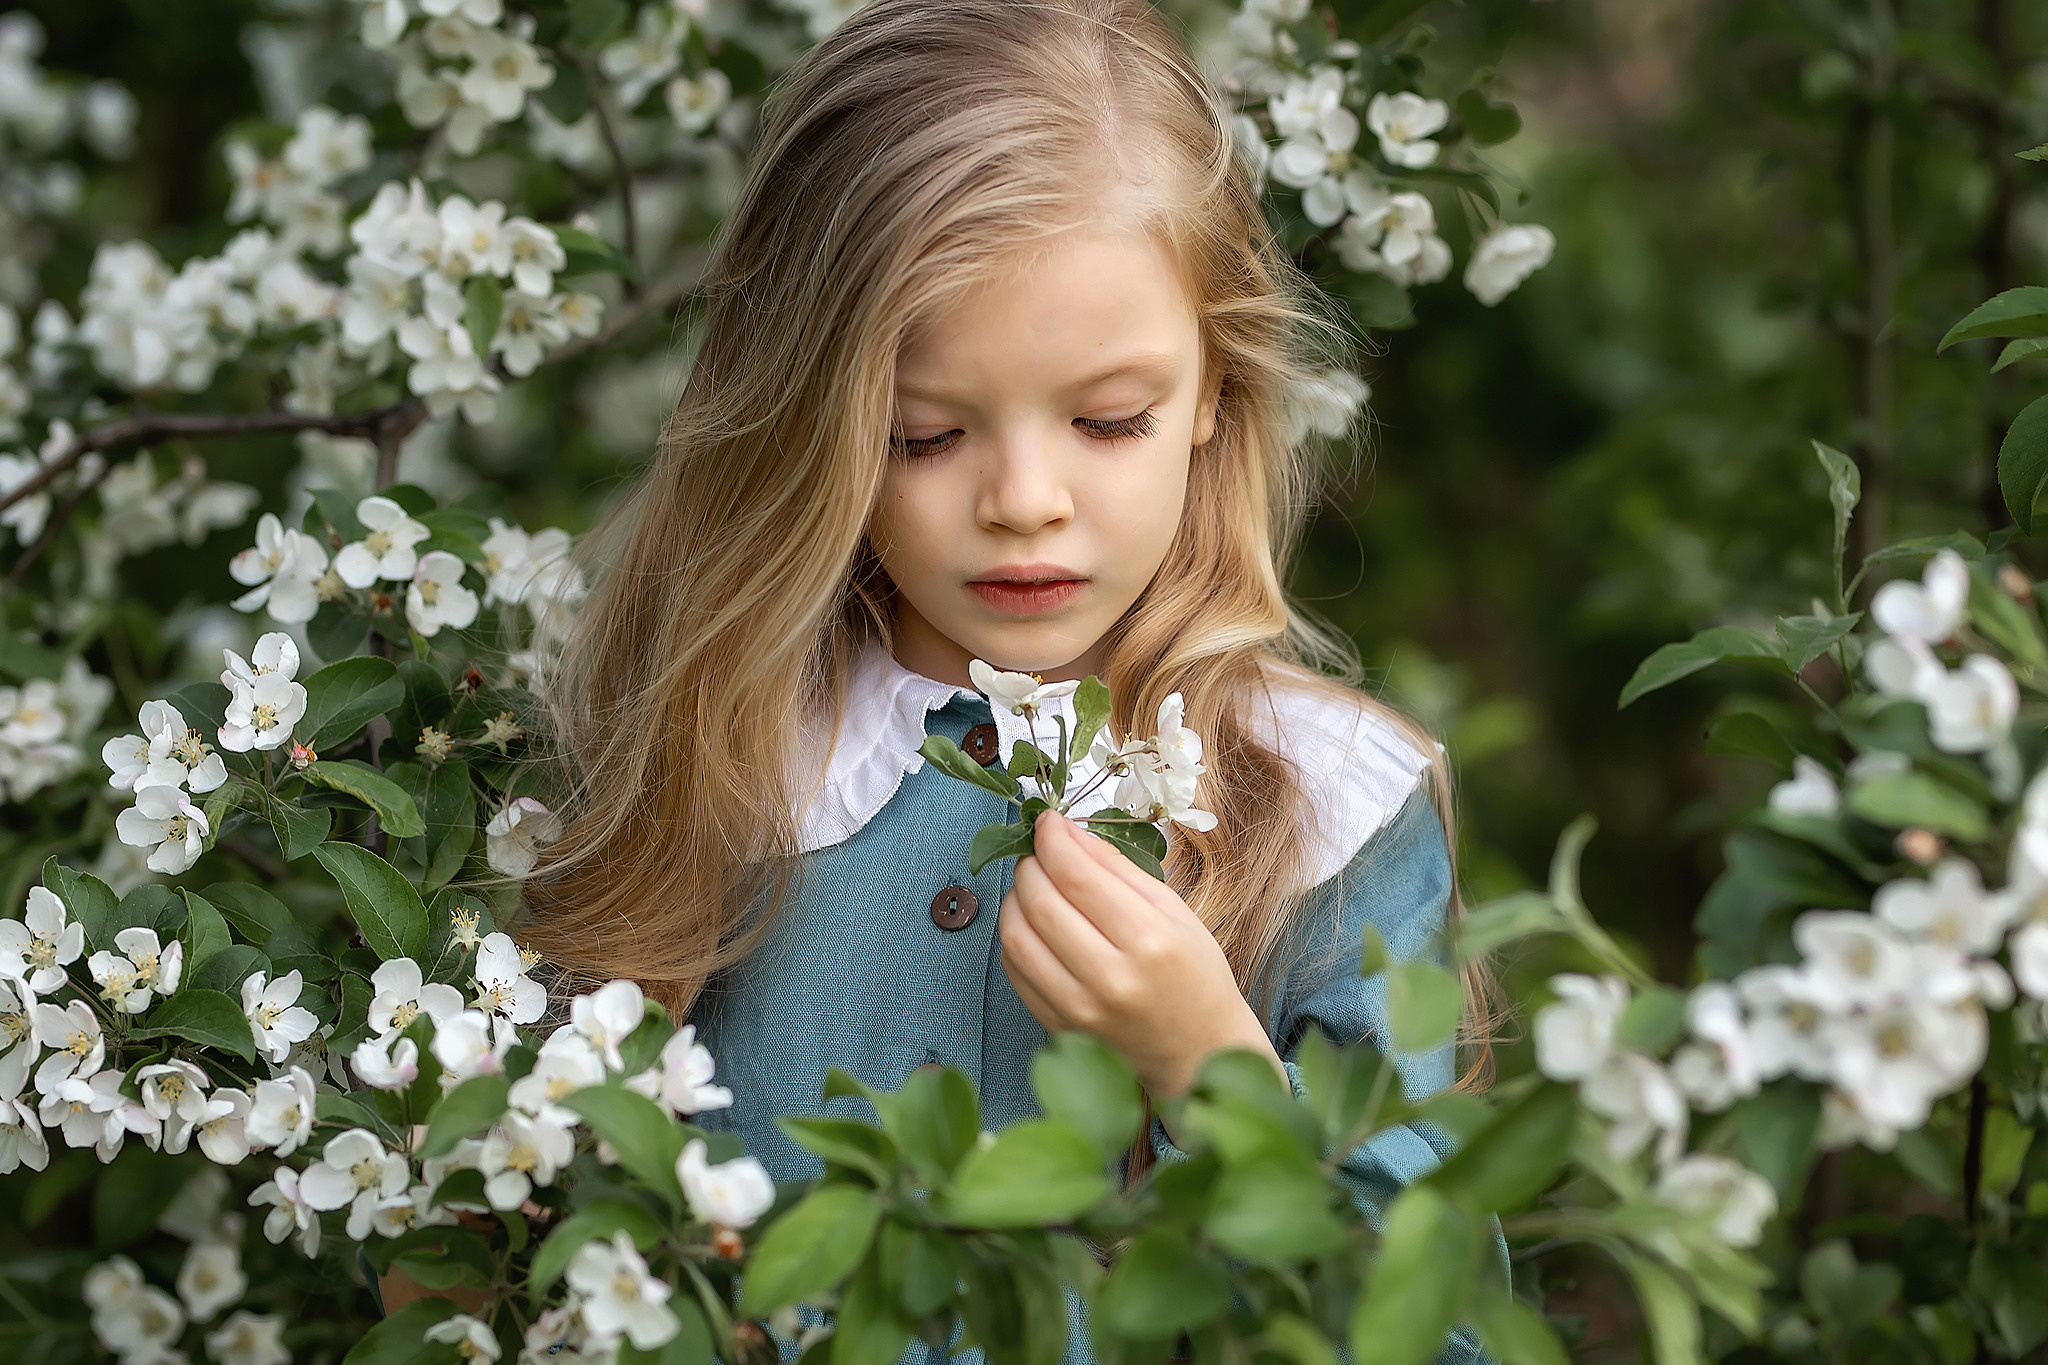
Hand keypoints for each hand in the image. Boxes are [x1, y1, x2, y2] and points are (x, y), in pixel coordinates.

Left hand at [998, 808, 1286, 1104]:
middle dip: (1030, 864)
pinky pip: (1014, 970)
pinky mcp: (1058, 1027)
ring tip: (1033, 886)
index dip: (1052, 840)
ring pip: (1016, 936)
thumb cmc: (1195, 976)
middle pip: (1041, 903)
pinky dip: (1013, 936)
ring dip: (1015, 898)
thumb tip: (1068, 833)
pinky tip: (1032, 924)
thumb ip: (1119, 869)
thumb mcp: (1175, 912)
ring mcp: (1079, 1009)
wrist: (1198, 1052)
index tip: (1046, 821)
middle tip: (1039, 852)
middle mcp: (1110, 978)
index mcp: (1149, 941)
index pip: (1077, 876)